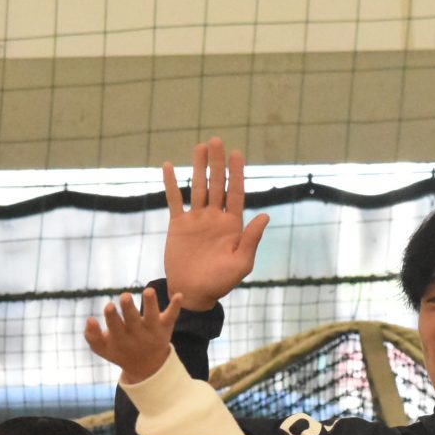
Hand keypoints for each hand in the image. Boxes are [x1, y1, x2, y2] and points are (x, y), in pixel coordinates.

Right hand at [85, 287, 184, 382]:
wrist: (147, 367)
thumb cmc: (121, 352)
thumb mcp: (104, 349)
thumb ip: (92, 336)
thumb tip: (89, 320)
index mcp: (121, 337)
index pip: (115, 327)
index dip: (112, 317)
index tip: (110, 306)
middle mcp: (137, 333)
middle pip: (133, 320)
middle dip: (128, 308)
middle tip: (125, 297)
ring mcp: (152, 329)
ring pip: (152, 316)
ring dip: (150, 304)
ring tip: (149, 291)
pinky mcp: (165, 326)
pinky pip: (172, 316)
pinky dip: (176, 306)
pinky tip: (179, 295)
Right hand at [164, 137, 270, 310]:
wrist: (194, 293)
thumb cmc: (221, 283)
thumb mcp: (241, 264)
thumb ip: (251, 239)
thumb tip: (265, 215)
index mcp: (232, 225)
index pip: (235, 193)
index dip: (236, 173)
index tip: (237, 153)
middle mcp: (215, 218)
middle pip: (216, 184)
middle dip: (217, 163)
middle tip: (216, 140)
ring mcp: (196, 220)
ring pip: (197, 187)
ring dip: (198, 167)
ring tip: (199, 146)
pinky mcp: (178, 225)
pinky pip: (174, 201)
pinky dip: (171, 184)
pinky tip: (168, 166)